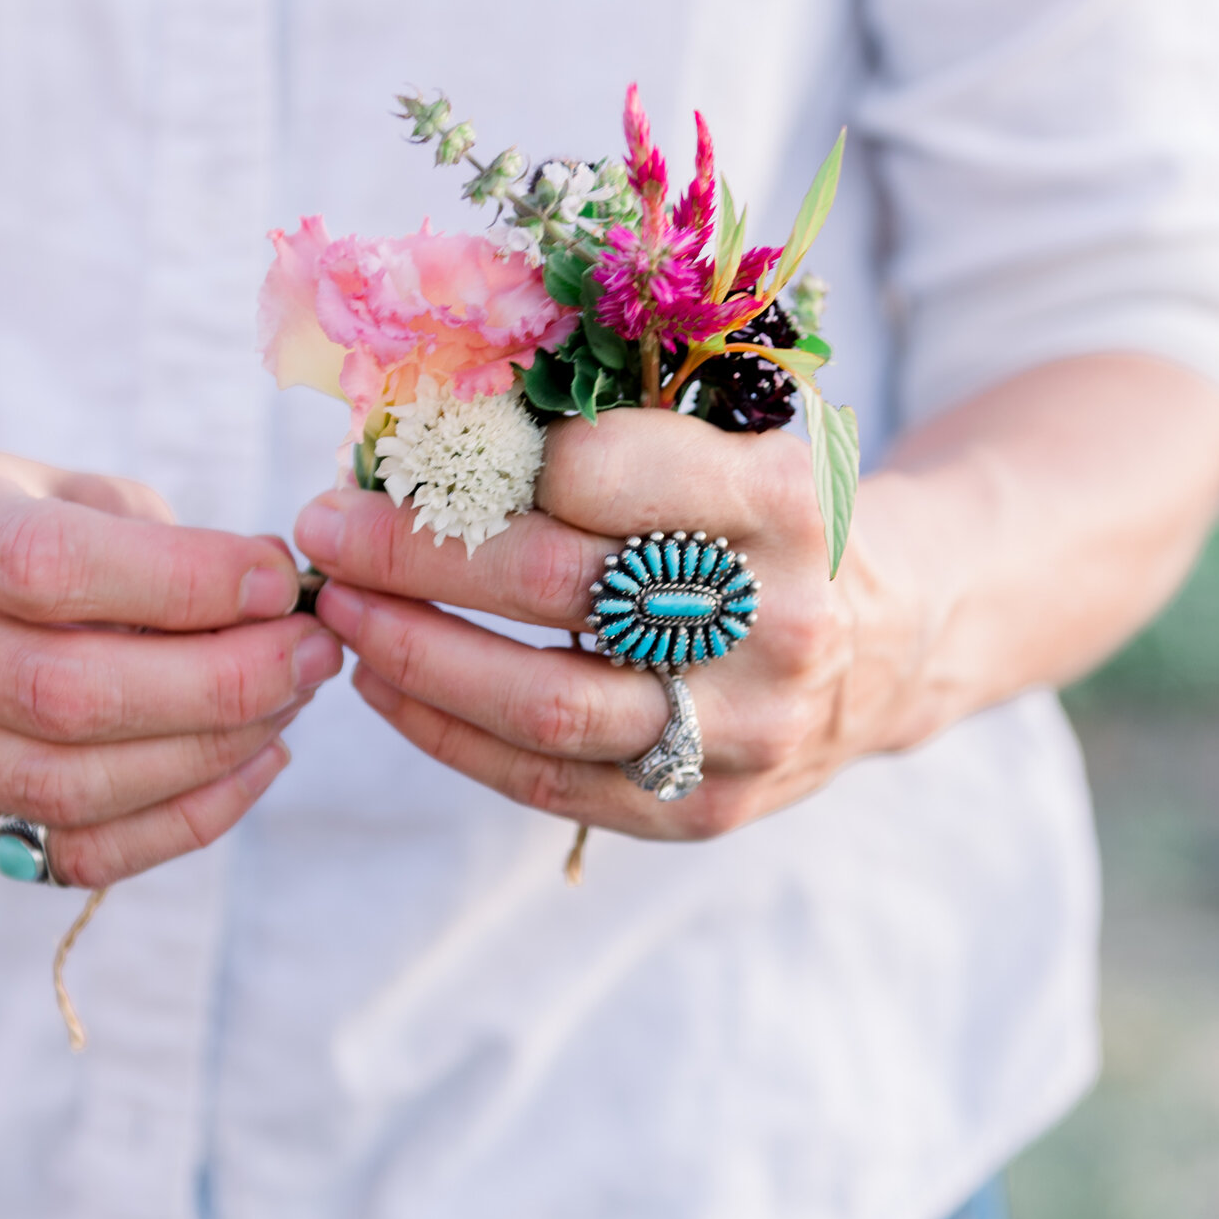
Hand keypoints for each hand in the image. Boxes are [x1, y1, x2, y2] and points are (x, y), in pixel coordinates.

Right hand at [0, 452, 342, 885]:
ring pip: (76, 786)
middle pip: (67, 693)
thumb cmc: (18, 527)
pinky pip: (83, 853)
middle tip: (313, 651)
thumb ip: (160, 538)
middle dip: (221, 680)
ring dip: (213, 751)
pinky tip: (256, 762)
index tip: (280, 582)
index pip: (45, 566)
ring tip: (292, 701)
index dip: (181, 580)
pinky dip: (189, 818)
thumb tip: (273, 598)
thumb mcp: (72, 489)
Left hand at [295, 409, 930, 839]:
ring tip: (341, 612)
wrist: (891, 643)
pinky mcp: (707, 807)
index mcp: (782, 498)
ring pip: (546, 702)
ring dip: (417, 654)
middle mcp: (775, 618)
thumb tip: (426, 411)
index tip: (410, 446)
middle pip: (560, 586)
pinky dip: (447, 732)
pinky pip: (549, 779)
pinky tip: (385, 684)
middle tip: (327, 523)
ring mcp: (745, 727)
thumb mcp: (733, 439)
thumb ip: (613, 427)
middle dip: (418, 551)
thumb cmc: (769, 519)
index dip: (493, 456)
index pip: (609, 469)